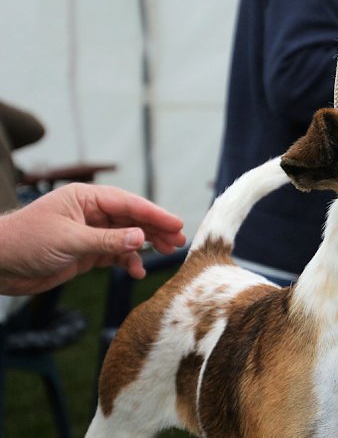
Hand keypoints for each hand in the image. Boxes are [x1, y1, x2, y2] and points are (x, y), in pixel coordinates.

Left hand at [0, 183, 185, 294]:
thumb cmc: (25, 242)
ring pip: (127, 237)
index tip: (177, 223)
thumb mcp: (70, 240)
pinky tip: (137, 271)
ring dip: (146, 245)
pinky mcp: (85, 252)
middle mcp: (90, 212)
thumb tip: (142, 238)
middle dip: (156, 229)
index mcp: (86, 198)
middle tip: (179, 240)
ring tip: (168, 253)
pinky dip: (127, 262)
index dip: (154, 213)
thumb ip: (108, 241)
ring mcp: (89, 233)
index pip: (128, 203)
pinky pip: (114, 254)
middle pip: (132, 219)